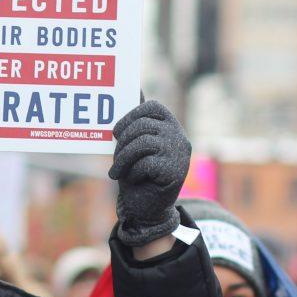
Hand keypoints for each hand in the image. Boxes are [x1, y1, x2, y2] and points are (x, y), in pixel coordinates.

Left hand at [108, 100, 190, 246]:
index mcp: (170, 126)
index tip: (116, 133)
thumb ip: (134, 122)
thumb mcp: (131, 145)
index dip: (129, 117)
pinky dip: (132, 172)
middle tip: (116, 160)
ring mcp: (180, 154)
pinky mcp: (175, 172)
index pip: (152, 107)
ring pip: (142, 143)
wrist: (145, 209)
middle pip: (142, 126)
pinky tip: (134, 180)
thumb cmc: (135, 173)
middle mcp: (179, 137)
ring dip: (123, 159)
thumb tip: (133, 87)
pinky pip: (146, 163)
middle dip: (122, 143)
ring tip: (116, 171)